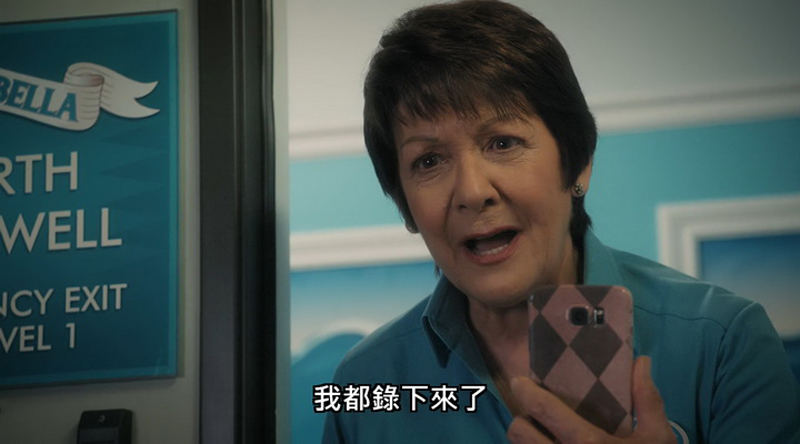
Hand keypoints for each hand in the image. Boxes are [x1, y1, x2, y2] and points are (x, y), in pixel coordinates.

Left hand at [507, 356, 676, 443]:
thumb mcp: (658, 438)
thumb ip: (647, 399)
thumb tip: (641, 361)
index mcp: (586, 442)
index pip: (542, 409)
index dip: (525, 391)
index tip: (519, 381)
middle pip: (519, 432)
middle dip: (522, 420)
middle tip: (533, 415)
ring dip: (526, 441)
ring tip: (540, 435)